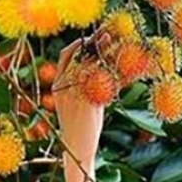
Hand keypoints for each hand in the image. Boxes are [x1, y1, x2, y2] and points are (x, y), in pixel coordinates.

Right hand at [53, 37, 104, 168]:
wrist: (78, 149)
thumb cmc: (80, 127)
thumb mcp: (78, 103)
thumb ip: (86, 87)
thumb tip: (101, 71)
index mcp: (58, 86)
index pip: (65, 56)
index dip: (78, 44)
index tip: (91, 36)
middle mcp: (64, 87)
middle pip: (79, 56)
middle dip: (93, 42)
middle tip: (108, 33)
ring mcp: (75, 93)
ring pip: (91, 65)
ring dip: (105, 53)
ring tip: (117, 43)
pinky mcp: (88, 102)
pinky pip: (101, 81)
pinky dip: (113, 71)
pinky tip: (123, 65)